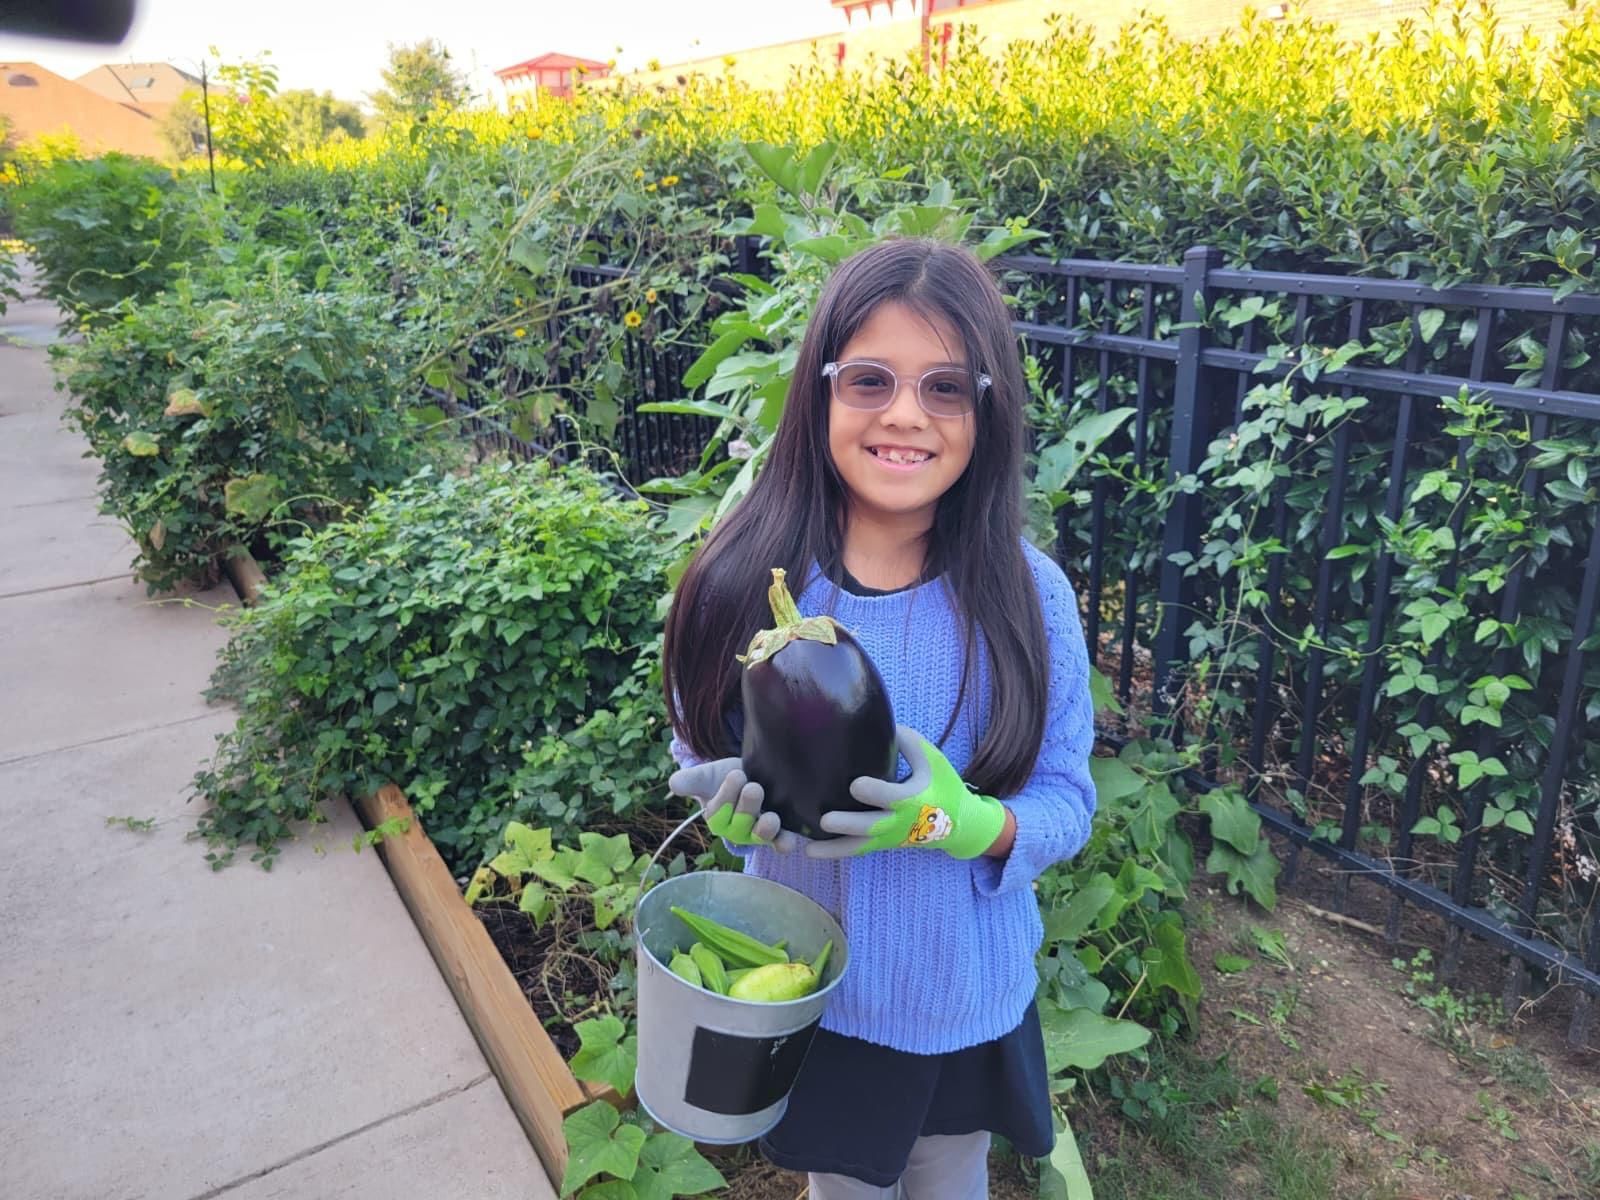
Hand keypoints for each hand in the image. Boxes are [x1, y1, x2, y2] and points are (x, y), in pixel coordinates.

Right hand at [667, 757, 799, 852]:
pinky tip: (791, 842)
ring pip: (760, 835)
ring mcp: (757, 831)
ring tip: (772, 818)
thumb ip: (693, 780)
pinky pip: (780, 840)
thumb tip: (674, 783)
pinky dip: (785, 843)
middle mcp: (737, 829)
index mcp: (716, 817)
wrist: (750, 774)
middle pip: (740, 824)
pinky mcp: (778, 831)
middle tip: (754, 788)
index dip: (727, 796)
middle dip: (747, 807)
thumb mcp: (708, 775)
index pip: (719, 812)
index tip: (737, 775)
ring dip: (766, 829)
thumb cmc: (723, 777)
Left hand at [804, 726, 1006, 859]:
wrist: (959, 824)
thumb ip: (908, 742)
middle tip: (825, 821)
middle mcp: (899, 822)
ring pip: (860, 846)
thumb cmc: (944, 785)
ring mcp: (889, 837)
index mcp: (914, 800)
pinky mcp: (882, 843)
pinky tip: (810, 850)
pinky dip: (836, 851)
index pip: (892, 797)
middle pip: (871, 827)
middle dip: (849, 825)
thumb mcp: (933, 759)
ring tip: (808, 849)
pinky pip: (857, 850)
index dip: (875, 792)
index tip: (855, 785)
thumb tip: (877, 722)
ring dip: (834, 848)